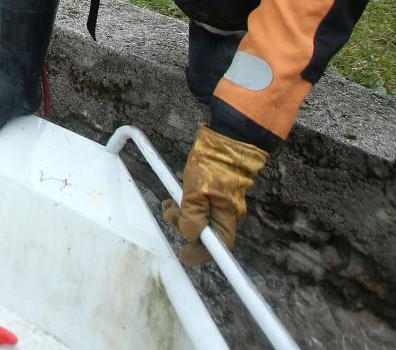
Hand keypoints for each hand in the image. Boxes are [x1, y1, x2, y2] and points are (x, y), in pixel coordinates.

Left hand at [160, 124, 268, 267]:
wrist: (225, 140)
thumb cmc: (213, 162)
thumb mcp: (197, 189)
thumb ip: (193, 213)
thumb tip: (191, 234)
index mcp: (226, 217)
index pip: (218, 247)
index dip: (200, 255)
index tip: (184, 256)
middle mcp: (225, 214)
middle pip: (204, 234)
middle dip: (184, 228)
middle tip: (169, 214)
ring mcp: (220, 205)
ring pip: (199, 220)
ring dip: (181, 216)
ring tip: (169, 203)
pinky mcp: (213, 195)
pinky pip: (198, 208)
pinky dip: (186, 207)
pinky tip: (177, 198)